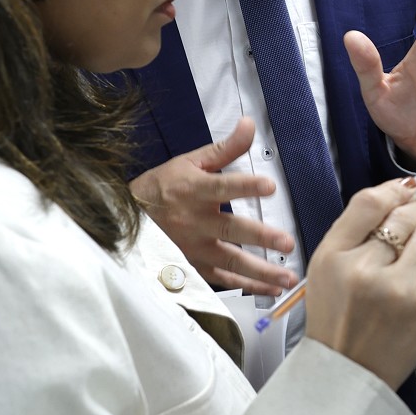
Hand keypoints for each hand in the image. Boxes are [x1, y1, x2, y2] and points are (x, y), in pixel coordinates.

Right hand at [130, 117, 296, 296]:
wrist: (128, 218)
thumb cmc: (163, 187)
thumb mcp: (191, 162)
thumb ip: (225, 148)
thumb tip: (250, 124)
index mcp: (195, 191)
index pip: (223, 187)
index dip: (246, 186)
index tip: (269, 186)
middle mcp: (195, 222)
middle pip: (231, 230)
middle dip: (261, 238)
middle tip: (287, 243)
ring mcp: (194, 248)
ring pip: (230, 262)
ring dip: (261, 272)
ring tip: (288, 277)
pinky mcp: (194, 267)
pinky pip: (223, 279)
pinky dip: (247, 286)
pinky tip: (270, 289)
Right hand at [305, 180, 415, 388]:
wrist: (347, 371)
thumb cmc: (337, 319)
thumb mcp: (325, 270)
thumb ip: (352, 234)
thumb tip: (394, 198)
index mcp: (331, 255)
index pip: (368, 203)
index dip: (393, 189)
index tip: (406, 189)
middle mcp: (361, 267)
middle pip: (401, 215)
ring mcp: (394, 287)